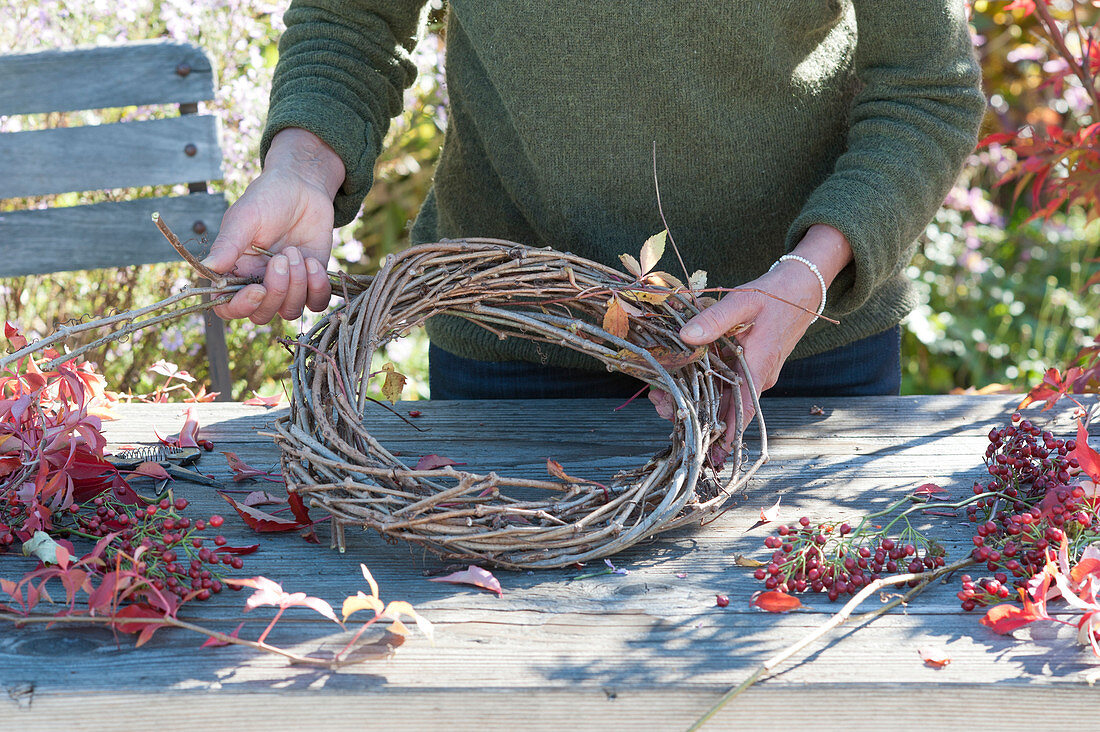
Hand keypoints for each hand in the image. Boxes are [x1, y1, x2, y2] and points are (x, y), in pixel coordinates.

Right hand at [202, 128, 344, 324]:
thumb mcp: (245, 218)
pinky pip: (316, 303)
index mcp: (235, 272)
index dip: (241, 307)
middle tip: (282, 257)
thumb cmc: (268, 199)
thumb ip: (227, 245)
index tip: (257, 289)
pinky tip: (314, 262)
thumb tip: (204, 269)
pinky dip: (318, 288)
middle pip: (262, 315)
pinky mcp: (312, 282)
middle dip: (276, 291)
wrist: (303, 187)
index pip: (228, 308)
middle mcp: (259, 284)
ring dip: (297, 285)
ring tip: (297, 252)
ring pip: (290, 311)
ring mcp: (287, 286)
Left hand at [679, 225, 852, 451]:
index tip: (710, 450)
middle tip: (661, 407)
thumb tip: (686, 336)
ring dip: (696, 398)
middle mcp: (758, 376)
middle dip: (696, 412)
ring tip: (660, 398)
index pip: (742, 407)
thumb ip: (715, 319)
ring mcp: (753, 373)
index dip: (725, 430)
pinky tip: (678, 381)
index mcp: (759, 365)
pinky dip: (704, 384)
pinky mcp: (748, 366)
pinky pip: (725, 381)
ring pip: (723, 395)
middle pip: (726, 406)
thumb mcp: (743, 300)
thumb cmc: (775, 294)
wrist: (800, 288)